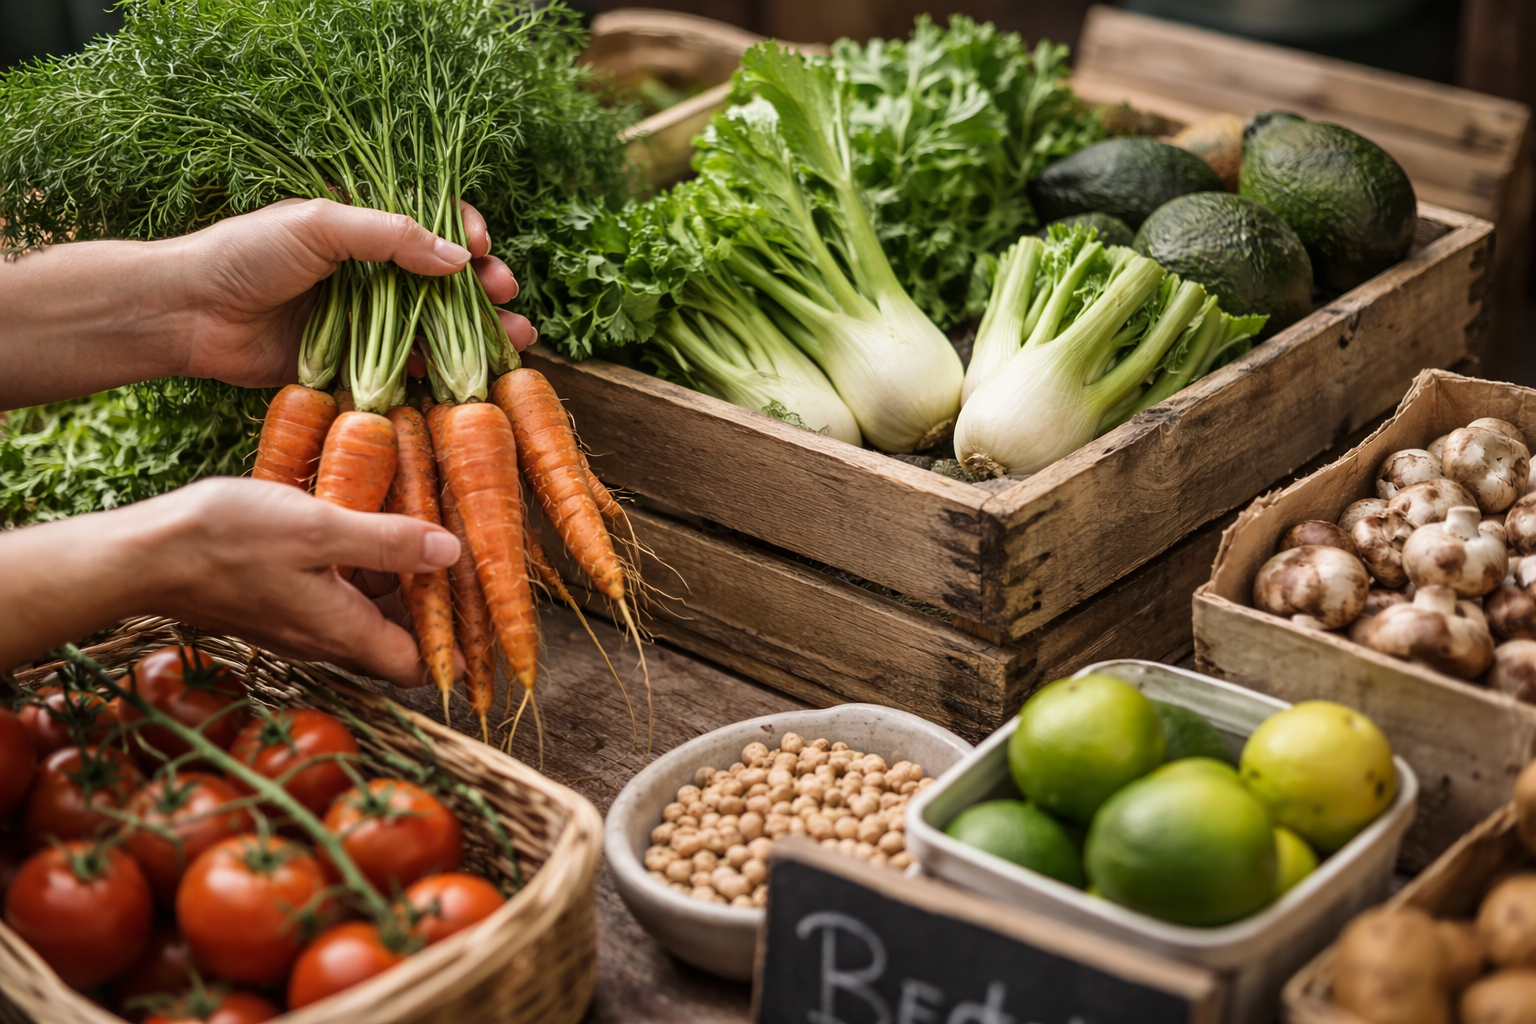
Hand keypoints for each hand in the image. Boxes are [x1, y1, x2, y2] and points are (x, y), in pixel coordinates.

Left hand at [0, 197, 538, 408]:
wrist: (190, 314)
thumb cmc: (247, 256)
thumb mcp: (319, 226)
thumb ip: (389, 235)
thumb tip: (458, 258)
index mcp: (363, 230)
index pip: (433, 224)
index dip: (466, 233)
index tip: (482, 246)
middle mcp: (372, 275)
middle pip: (447, 279)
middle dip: (487, 286)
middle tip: (508, 294)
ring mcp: (367, 323)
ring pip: (439, 326)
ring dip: (481, 332)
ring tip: (517, 337)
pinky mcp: (356, 367)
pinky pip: (410, 370)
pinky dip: (445, 375)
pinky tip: (475, 378)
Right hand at [0, 478, 461, 687]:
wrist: (140, 556)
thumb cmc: (226, 541)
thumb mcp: (319, 530)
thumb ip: (388, 541)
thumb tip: (453, 552)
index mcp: (344, 632)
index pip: (422, 665)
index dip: (460, 644)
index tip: (484, 604)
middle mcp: (325, 639)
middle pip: (400, 638)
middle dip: (434, 604)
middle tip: (462, 555)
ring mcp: (298, 622)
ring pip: (368, 613)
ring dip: (397, 581)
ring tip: (422, 530)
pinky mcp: (277, 603)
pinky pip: (335, 595)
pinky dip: (360, 570)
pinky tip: (363, 525)